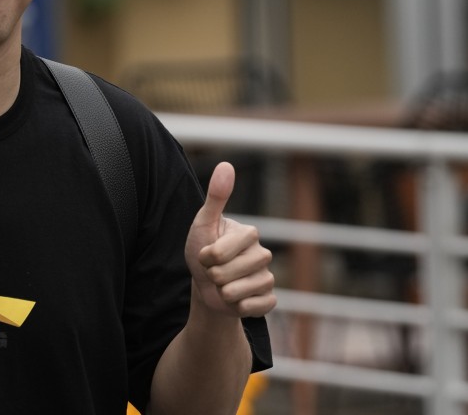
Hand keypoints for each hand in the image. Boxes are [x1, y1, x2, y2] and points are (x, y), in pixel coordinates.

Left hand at [185, 162, 276, 317]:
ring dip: (222, 292)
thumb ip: (216, 197)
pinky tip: (237, 299)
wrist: (207, 286)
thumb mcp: (203, 223)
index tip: (205, 253)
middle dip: (211, 276)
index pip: (217, 253)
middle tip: (214, 270)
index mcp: (250, 233)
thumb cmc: (203, 249)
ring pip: (236, 292)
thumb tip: (227, 164)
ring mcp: (268, 277)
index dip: (204, 257)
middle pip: (225, 274)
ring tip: (223, 284)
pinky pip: (252, 308)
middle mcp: (263, 253)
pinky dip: (237, 307)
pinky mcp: (270, 299)